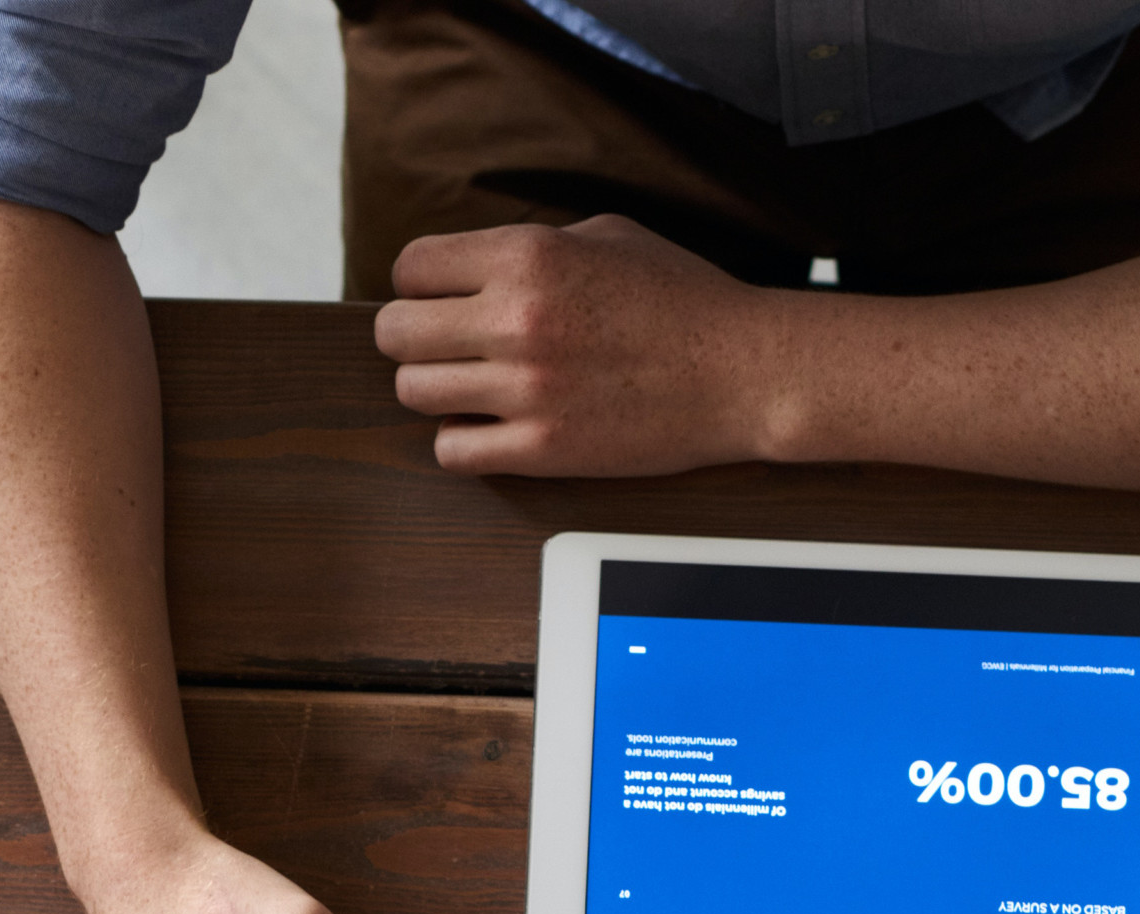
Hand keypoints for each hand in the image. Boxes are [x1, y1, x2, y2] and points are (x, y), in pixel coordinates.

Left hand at [376, 216, 788, 476]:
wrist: (743, 372)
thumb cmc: (683, 300)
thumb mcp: (605, 237)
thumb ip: (532, 246)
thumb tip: (475, 266)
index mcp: (528, 255)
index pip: (411, 268)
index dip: (420, 285)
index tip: (441, 301)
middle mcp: (517, 319)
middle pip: (396, 332)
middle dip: (415, 338)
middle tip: (449, 348)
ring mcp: (527, 389)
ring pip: (414, 392)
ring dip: (435, 391)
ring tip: (472, 388)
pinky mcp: (543, 450)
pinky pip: (452, 451)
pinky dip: (461, 441)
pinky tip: (491, 429)